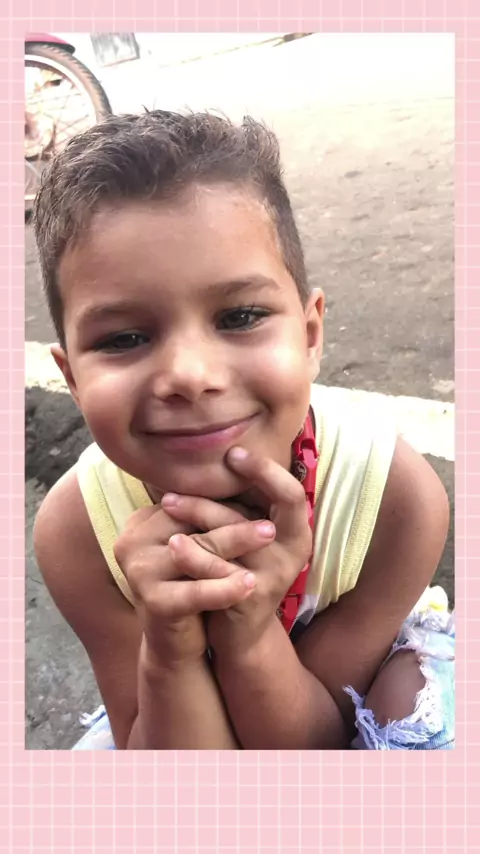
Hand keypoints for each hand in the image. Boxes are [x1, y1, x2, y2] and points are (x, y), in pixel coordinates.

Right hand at [113, 502, 268, 665]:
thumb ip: (207, 517)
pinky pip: (195, 592)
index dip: (225, 500)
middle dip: (235, 520)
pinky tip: (251, 585)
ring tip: (270, 538)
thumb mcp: (197, 547)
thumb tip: (247, 473)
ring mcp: (138, 570)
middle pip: (193, 524)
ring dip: (237, 544)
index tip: (260, 491)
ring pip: (198, 552)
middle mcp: (130, 541)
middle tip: (271, 515)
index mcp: (140, 522)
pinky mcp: (151, 602)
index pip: (188, 502)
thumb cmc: (191, 586)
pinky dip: (224, 588)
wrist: (173, 645)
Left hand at [161, 447, 311, 653]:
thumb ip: (244, 504)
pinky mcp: (251, 597)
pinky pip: (219, 571)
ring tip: (168, 502)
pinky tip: (172, 545)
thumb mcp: (248, 535)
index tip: (232, 453)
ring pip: (236, 534)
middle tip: (198, 470)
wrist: (239, 632)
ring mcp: (276, 574)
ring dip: (200, 513)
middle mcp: (294, 550)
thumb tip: (220, 453)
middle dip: (241, 480)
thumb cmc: (240, 569)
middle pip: (272, 506)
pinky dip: (194, 556)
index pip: (291, 491)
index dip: (265, 470)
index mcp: (296, 530)